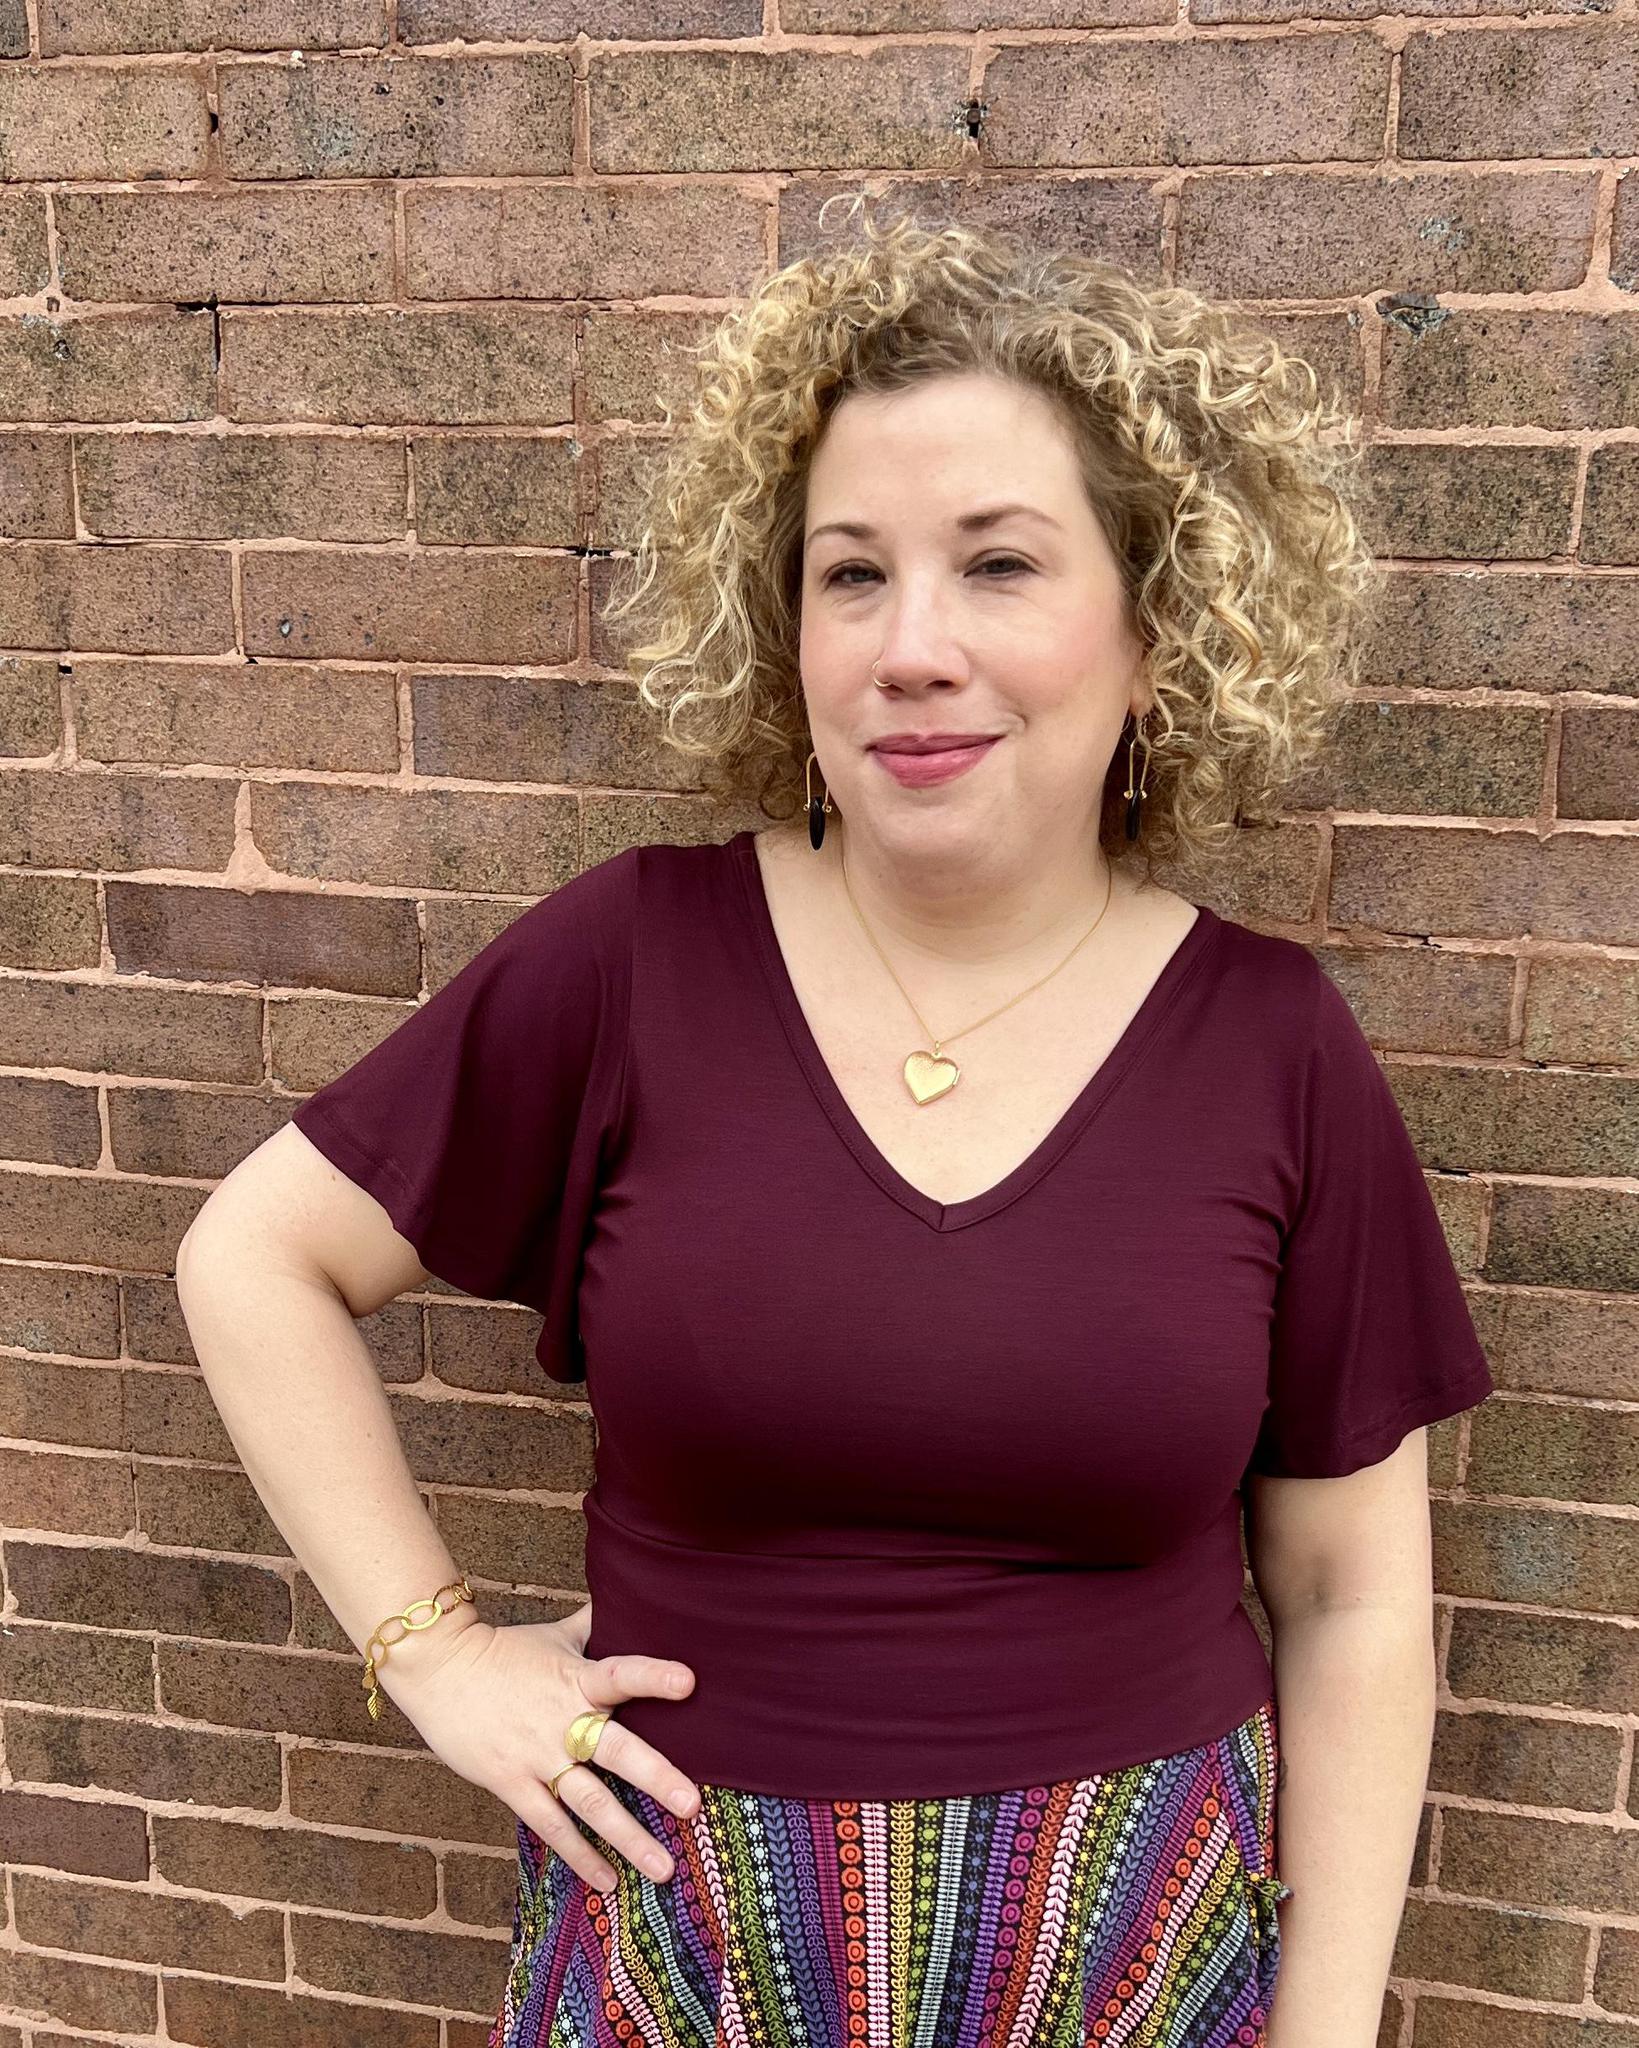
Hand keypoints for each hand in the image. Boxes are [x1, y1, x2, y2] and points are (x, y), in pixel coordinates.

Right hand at [379, 1604, 699, 1892]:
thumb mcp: (553, 1635)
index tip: (689, 1682)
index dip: (654, 1676)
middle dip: (657, 1779)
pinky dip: (581, 1856)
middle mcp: (563, 1721)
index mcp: (577, 1679)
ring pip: (590, 1803)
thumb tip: (625, 1596)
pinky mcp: (512, 1784)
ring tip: (664, 1869)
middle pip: (616, 1751)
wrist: (440, 1669)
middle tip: (693, 1807)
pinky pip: (552, 1826)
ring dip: (629, 1837)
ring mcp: (537, 1757)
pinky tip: (608, 1883)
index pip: (622, 1673)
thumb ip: (592, 1626)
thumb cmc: (502, 1650)